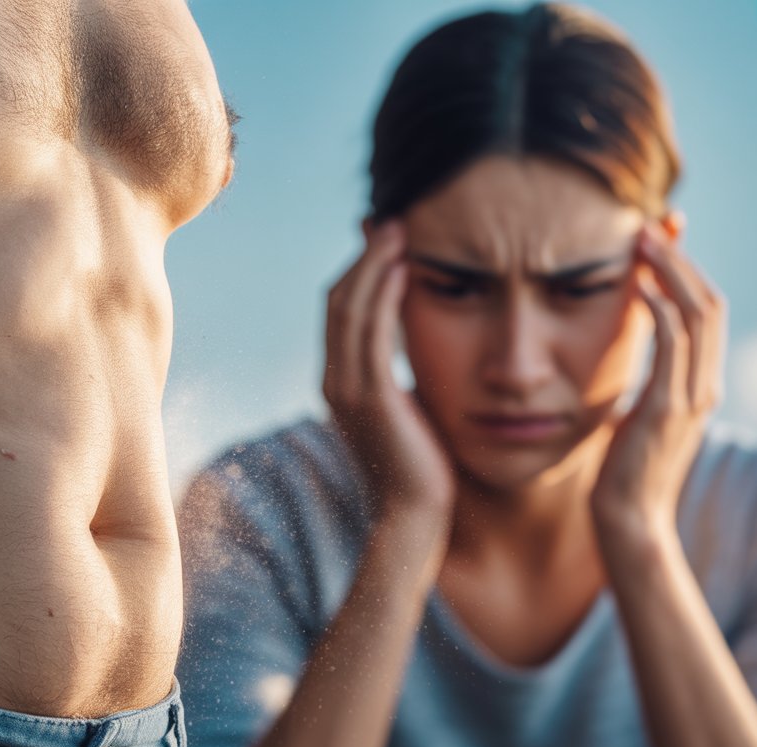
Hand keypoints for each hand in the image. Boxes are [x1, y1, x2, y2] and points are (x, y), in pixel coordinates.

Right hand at [323, 221, 455, 529]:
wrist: (414, 516)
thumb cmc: (422, 467)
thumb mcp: (408, 410)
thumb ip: (401, 375)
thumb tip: (415, 344)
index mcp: (340, 382)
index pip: (341, 310)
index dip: (361, 270)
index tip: (388, 238)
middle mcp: (334, 380)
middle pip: (339, 299)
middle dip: (364, 256)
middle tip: (391, 220)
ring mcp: (347, 388)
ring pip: (350, 307)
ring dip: (374, 263)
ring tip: (398, 229)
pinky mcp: (370, 396)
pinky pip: (372, 331)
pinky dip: (384, 294)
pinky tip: (405, 267)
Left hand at [591, 221, 726, 558]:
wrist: (628, 522)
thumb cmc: (621, 473)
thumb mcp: (632, 417)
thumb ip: (638, 386)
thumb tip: (619, 361)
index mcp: (698, 386)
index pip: (705, 314)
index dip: (687, 273)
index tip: (659, 241)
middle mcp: (704, 387)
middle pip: (709, 303)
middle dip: (681, 261)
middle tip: (650, 227)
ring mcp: (691, 398)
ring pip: (698, 316)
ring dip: (671, 273)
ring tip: (643, 241)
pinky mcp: (668, 409)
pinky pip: (672, 346)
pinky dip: (660, 310)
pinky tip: (635, 287)